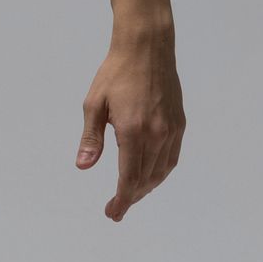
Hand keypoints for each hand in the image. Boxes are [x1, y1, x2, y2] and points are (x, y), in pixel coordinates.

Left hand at [77, 33, 184, 220]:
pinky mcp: (179, 123)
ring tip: (130, 195)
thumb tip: (83, 166)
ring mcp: (171, 129)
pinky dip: (160, 173)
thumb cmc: (115, 73)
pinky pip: (171, 158)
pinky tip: (149, 177)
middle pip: (145, 179)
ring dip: (146, 188)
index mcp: (133, 130)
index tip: (112, 213)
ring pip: (161, 172)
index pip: (129, 177)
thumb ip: (91, 138)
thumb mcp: (94, 104)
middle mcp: (156, 134)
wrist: (147, 48)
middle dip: (130, 197)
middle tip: (116, 209)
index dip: (121, 199)